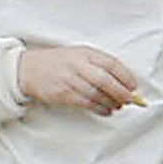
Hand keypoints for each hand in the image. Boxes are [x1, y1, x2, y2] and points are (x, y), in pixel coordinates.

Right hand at [18, 46, 137, 115]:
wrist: (28, 69)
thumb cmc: (59, 62)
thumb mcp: (79, 55)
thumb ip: (100, 65)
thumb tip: (124, 82)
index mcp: (85, 53)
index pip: (111, 64)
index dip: (126, 76)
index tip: (134, 86)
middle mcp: (78, 65)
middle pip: (106, 80)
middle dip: (121, 92)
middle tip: (130, 99)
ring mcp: (69, 80)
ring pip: (97, 94)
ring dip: (111, 103)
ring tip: (118, 106)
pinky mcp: (63, 94)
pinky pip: (86, 103)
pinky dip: (99, 109)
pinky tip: (106, 111)